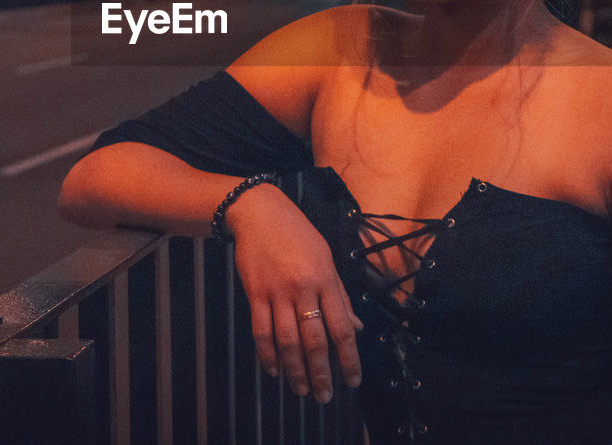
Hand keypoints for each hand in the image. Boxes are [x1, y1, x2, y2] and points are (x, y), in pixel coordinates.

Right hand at [226, 184, 362, 402]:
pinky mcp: (255, 293)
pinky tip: (274, 371)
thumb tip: (356, 327)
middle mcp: (303, 288)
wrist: (259, 213)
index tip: (353, 380)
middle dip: (321, 373)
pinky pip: (261, 331)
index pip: (342, 327)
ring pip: (287, 341)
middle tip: (324, 396)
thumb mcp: (326, 258)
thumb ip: (340, 296)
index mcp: (326, 280)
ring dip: (295, 370)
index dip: (349, 358)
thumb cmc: (298, 234)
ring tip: (301, 390)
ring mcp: (277, 292)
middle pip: (314, 340)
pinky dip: (267, 355)